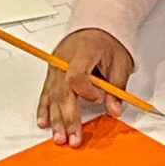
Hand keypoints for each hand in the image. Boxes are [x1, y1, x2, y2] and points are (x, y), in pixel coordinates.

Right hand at [34, 28, 134, 144]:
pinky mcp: (52, 74)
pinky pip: (46, 94)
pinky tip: (44, 122)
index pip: (77, 76)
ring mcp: (56, 68)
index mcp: (83, 53)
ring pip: (53, 97)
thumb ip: (117, 88)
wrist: (96, 28)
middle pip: (62, 92)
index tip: (99, 98)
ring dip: (56, 120)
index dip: (87, 92)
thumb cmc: (107, 42)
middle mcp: (64, 61)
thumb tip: (115, 109)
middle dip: (68, 118)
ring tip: (60, 138)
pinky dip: (45, 109)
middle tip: (74, 138)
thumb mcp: (120, 63)